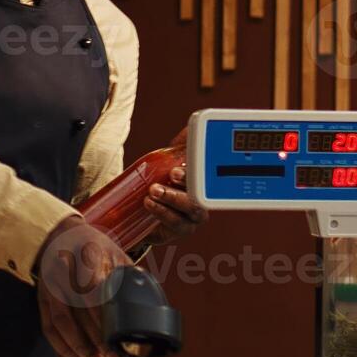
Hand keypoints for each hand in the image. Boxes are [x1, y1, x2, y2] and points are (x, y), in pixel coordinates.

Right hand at [34, 217, 130, 356]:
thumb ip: (128, 274)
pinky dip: (62, 345)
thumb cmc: (91, 244)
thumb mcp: (113, 251)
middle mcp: (64, 273)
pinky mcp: (42, 298)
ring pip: (61, 322)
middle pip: (79, 311)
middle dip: (97, 338)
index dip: (105, 316)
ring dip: (79, 345)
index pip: (94, 291)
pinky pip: (49, 327)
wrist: (57, 234)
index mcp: (85, 257)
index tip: (121, 335)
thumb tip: (149, 299)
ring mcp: (50, 287)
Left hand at [145, 126, 206, 245]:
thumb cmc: (167, 185)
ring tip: (151, 194)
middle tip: (166, 179)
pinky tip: (149, 204)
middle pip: (199, 200)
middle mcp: (201, 204)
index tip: (178, 170)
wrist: (150, 213)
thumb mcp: (174, 163)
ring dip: (170, 202)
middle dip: (183, 190)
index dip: (198, 173)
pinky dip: (162, 214)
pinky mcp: (178, 231)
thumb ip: (183, 146)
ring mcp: (190, 219)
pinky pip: (175, 225)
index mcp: (204, 186)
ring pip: (188, 214)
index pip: (207, 180)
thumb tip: (191, 126)